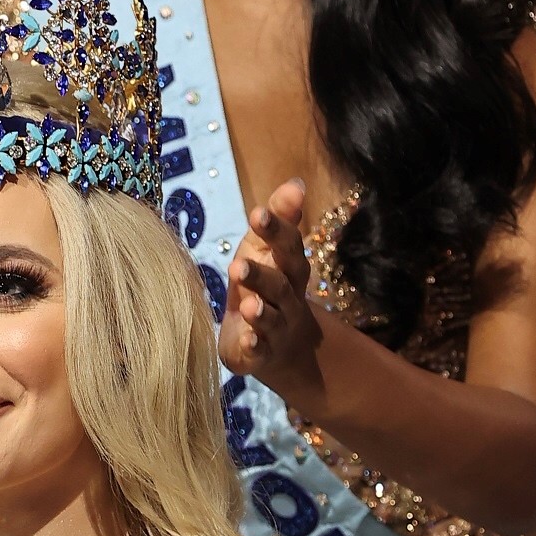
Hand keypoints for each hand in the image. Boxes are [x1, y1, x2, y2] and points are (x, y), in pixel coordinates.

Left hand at [218, 180, 319, 393]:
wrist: (283, 346)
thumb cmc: (268, 285)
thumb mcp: (267, 250)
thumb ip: (279, 219)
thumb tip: (297, 182)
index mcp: (288, 268)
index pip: (288, 246)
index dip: (276, 230)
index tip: (258, 213)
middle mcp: (288, 298)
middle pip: (281, 284)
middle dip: (262, 274)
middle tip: (238, 263)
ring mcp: (277, 328)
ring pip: (272, 318)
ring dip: (260, 311)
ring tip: (246, 304)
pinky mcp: (261, 353)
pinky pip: (260, 350)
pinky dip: (255, 345)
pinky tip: (247, 340)